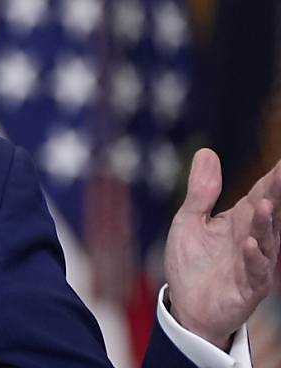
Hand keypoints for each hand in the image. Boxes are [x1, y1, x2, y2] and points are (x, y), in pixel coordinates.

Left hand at [164, 148, 280, 349]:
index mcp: (240, 219)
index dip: (274, 176)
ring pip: (266, 240)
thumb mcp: (189, 220)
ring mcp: (253, 262)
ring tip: (264, 205)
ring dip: (265, 224)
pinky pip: (255, 271)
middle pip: (269, 212)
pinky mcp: (248, 287)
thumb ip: (201, 191)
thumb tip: (207, 152)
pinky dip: (254, 258)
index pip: (261, 193)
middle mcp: (253, 238)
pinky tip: (250, 244)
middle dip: (278, 193)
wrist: (187, 306)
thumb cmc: (192, 262)